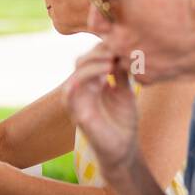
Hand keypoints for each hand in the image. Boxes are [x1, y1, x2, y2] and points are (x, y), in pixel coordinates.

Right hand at [63, 49, 137, 176]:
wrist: (124, 150)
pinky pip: (69, 96)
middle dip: (98, 53)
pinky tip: (92, 78)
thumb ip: (121, 73)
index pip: (92, 56)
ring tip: (111, 63)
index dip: (103, 47)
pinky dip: (75, 84)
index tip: (121, 44)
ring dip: (92, 65)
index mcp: (94, 81)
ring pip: (76, 74)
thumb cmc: (123, 122)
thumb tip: (123, 49)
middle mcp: (83, 88)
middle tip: (116, 51)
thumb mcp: (125, 92)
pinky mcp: (77, 114)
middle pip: (82, 61)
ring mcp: (78, 101)